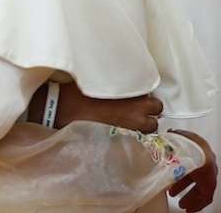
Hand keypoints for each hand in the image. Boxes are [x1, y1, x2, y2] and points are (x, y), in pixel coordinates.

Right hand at [29, 81, 162, 131]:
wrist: (64, 109)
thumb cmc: (79, 93)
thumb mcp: (99, 82)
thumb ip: (117, 85)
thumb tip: (124, 84)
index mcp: (132, 97)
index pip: (152, 96)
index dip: (143, 95)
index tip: (134, 94)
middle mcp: (136, 113)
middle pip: (156, 110)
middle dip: (149, 109)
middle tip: (135, 106)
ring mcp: (131, 128)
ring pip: (150, 126)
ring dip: (144, 122)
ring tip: (129, 118)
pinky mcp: (122, 138)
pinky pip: (138, 136)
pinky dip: (134, 132)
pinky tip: (121, 127)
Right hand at [168, 129, 216, 212]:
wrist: (197, 154)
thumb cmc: (187, 145)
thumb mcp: (176, 138)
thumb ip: (173, 137)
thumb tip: (170, 133)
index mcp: (198, 152)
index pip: (190, 163)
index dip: (179, 170)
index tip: (171, 175)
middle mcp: (205, 165)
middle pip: (193, 178)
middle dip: (181, 186)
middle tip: (172, 191)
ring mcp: (208, 176)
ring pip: (198, 189)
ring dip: (188, 196)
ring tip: (179, 202)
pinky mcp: (210, 187)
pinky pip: (205, 198)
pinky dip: (196, 204)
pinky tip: (189, 208)